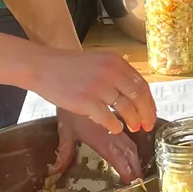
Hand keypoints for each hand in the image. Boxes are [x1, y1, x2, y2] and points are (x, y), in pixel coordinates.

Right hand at [28, 49, 155, 134]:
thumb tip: (137, 98)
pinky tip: (115, 128)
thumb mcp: (99, 62)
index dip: (149, 103)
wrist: (41, 66)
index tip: (152, 114)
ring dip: (133, 121)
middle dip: (146, 114)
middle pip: (139, 97)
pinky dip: (115, 126)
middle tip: (147, 126)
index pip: (142, 85)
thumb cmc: (69, 67)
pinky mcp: (86, 101)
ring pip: (126, 109)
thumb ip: (118, 75)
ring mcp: (98, 87)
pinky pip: (108, 118)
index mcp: (116, 62)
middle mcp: (110, 72)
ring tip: (134, 128)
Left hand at [49, 110, 143, 183]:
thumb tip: (55, 172)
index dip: (126, 170)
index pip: (116, 157)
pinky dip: (142, 130)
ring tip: (143, 160)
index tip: (133, 181)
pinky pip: (137, 122)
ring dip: (139, 151)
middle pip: (129, 150)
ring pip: (134, 135)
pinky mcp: (122, 107)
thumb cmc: (66, 106)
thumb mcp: (65, 130)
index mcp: (97, 137)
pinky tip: (144, 133)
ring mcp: (118, 117)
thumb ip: (64, 152)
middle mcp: (110, 129)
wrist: (66, 80)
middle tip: (141, 177)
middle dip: (137, 164)